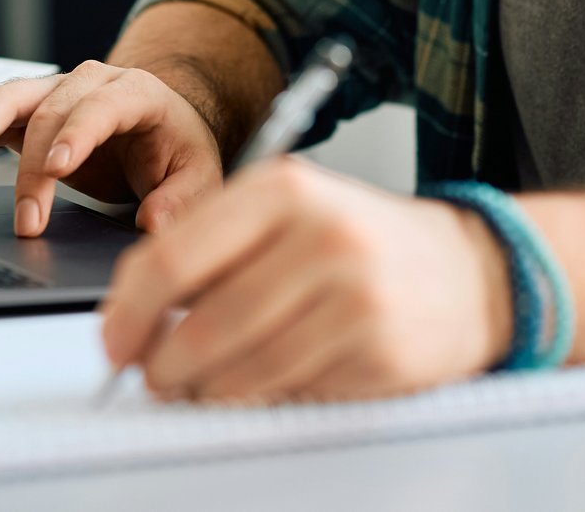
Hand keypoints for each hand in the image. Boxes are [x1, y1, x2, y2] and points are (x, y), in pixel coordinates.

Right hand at [0, 61, 226, 235]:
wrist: (162, 128)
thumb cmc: (178, 151)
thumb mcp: (199, 177)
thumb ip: (182, 200)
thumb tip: (154, 224)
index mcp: (138, 92)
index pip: (103, 106)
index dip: (78, 133)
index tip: (57, 168)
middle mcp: (93, 81)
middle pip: (52, 113)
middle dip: (34, 169)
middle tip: (28, 223)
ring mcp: (58, 90)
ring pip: (11, 98)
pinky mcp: (32, 107)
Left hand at [100, 158, 513, 402]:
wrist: (470, 272)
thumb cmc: (363, 243)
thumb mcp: (290, 212)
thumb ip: (214, 245)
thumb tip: (135, 307)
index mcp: (284, 188)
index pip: (172, 257)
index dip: (128, 310)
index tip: (113, 340)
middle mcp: (320, 236)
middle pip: (201, 324)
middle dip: (160, 363)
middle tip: (150, 375)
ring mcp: (354, 296)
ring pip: (241, 369)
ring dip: (203, 389)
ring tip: (196, 385)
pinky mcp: (378, 351)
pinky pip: (289, 390)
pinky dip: (258, 396)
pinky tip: (258, 382)